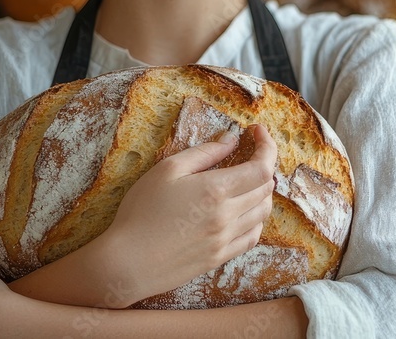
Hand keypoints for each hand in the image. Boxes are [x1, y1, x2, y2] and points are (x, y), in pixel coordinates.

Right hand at [94, 123, 276, 304]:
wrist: (129, 262)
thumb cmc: (141, 212)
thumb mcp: (167, 170)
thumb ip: (203, 153)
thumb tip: (230, 139)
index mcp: (216, 190)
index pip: (262, 167)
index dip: (267, 146)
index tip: (257, 132)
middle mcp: (228, 216)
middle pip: (266, 188)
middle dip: (263, 164)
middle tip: (249, 152)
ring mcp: (226, 239)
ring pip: (263, 213)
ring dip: (262, 192)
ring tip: (247, 180)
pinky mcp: (220, 257)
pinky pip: (252, 236)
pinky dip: (256, 219)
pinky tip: (245, 211)